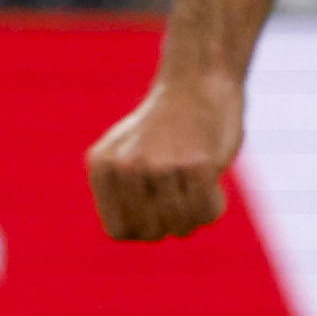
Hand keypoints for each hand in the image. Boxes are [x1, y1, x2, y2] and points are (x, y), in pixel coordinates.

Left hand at [86, 72, 242, 241]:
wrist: (197, 82)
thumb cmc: (163, 126)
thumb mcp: (123, 154)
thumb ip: (118, 193)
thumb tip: (124, 232)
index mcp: (102, 166)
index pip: (119, 231)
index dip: (144, 228)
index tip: (158, 206)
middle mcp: (126, 167)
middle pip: (151, 233)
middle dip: (171, 223)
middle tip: (182, 194)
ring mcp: (161, 166)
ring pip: (180, 227)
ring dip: (195, 215)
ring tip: (197, 187)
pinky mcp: (197, 165)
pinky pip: (206, 213)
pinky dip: (214, 204)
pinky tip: (213, 181)